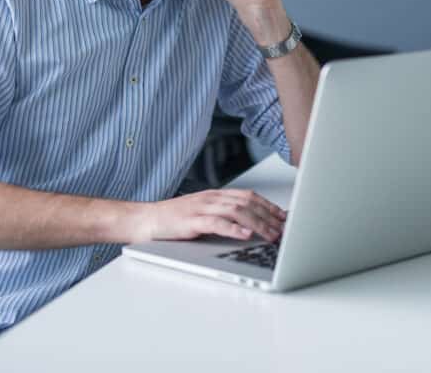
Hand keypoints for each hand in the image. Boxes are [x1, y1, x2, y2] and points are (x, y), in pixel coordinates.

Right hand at [138, 188, 286, 242]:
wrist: (146, 219)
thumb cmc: (174, 220)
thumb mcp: (203, 213)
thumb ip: (224, 216)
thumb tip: (250, 227)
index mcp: (216, 195)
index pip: (249, 196)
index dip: (269, 205)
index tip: (284, 217)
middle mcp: (211, 198)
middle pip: (248, 203)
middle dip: (269, 216)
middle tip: (283, 229)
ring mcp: (202, 208)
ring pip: (237, 211)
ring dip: (258, 224)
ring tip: (271, 234)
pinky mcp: (192, 221)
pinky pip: (217, 223)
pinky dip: (234, 229)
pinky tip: (246, 235)